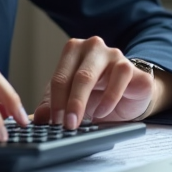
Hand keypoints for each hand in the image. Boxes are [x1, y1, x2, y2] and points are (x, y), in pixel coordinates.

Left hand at [32, 37, 155, 129]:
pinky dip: (110, 98)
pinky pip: (120, 78)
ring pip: (96, 75)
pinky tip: (103, 112)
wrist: (129, 95)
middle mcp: (93, 47)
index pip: (60, 77)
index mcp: (74, 51)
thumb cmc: (98, 93)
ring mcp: (114, 54)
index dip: (56, 102)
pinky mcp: (132, 67)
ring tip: (84, 121)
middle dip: (71, 103)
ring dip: (87, 101)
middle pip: (78, 76)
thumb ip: (53, 106)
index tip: (54, 122)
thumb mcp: (71, 100)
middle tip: (67, 124)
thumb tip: (38, 118)